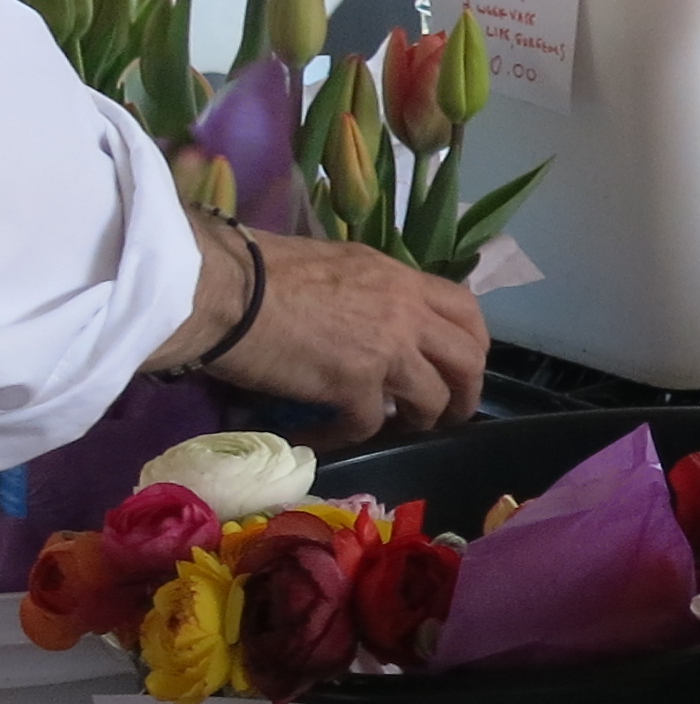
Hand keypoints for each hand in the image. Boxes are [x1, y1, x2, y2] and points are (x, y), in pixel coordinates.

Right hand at [156, 216, 489, 445]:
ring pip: (434, 398)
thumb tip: (370, 315)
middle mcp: (405, 312)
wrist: (222, 288)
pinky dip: (350, 436)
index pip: (466, 310)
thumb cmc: (260, 270)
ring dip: (422, 420)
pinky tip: (328, 437)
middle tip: (450, 412)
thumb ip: (367, 292)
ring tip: (402, 430)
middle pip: (468, 358)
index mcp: (401, 279)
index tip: (462, 365)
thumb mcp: (335, 266)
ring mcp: (386, 350)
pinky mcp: (354, 385)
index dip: (473, 342)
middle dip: (466, 391)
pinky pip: (368, 424)